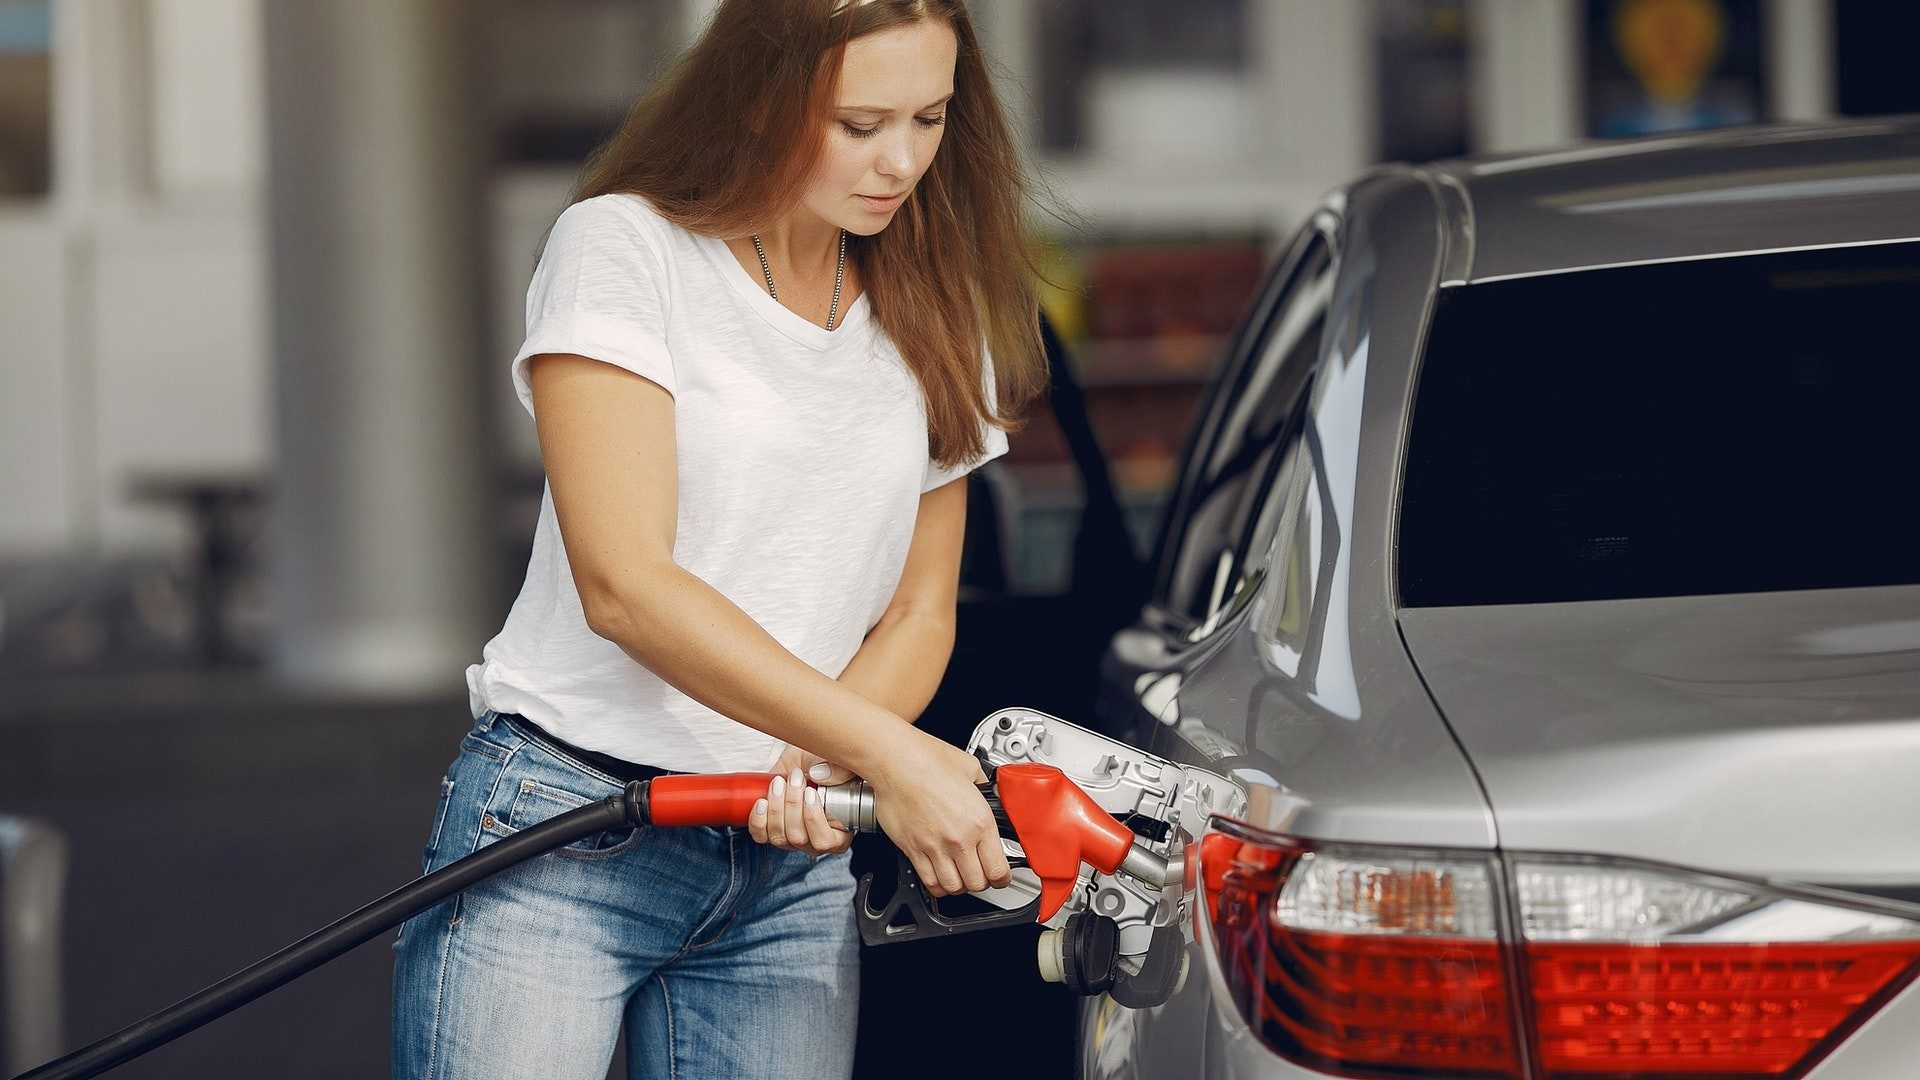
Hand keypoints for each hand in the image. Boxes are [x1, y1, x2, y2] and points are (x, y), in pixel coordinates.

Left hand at [747, 744, 854, 855]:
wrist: (800, 762)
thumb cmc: (822, 766)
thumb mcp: (837, 762)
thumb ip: (839, 769)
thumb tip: (820, 775)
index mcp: (838, 833)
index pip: (825, 841)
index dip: (814, 819)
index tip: (810, 792)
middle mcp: (814, 841)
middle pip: (798, 838)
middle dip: (792, 805)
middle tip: (794, 779)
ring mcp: (791, 839)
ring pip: (779, 837)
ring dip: (775, 808)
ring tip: (779, 783)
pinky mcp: (770, 832)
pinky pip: (761, 836)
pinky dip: (758, 820)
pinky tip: (762, 802)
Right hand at [867, 734, 1012, 897]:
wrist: (896, 761)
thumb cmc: (927, 759)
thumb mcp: (970, 768)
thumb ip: (983, 785)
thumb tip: (986, 789)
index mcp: (980, 821)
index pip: (998, 869)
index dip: (1003, 878)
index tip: (1001, 876)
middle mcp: (959, 838)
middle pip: (977, 883)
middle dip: (982, 882)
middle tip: (981, 874)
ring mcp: (934, 846)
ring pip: (953, 887)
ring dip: (959, 886)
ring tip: (961, 876)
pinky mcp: (912, 849)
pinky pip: (928, 881)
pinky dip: (937, 885)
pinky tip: (940, 876)